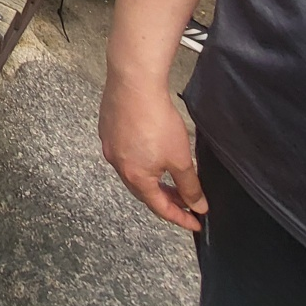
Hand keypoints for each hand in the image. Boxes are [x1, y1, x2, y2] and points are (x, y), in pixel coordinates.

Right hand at [99, 79, 207, 231]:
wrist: (134, 83)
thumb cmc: (156, 119)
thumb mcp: (181, 159)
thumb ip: (190, 187)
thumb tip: (198, 206)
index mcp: (135, 176)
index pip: (159, 207)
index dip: (180, 217)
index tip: (195, 222)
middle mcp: (117, 164)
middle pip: (143, 191)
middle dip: (166, 199)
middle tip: (186, 201)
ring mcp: (109, 144)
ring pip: (132, 171)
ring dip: (152, 179)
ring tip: (170, 177)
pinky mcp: (107, 128)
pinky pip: (124, 152)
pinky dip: (140, 160)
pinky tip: (151, 150)